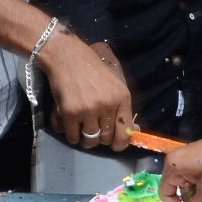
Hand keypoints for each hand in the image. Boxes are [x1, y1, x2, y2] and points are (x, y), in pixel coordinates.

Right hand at [44, 31, 132, 150]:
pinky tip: (68, 123)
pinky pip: (72, 137)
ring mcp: (88, 110)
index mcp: (122, 98)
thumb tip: (134, 132)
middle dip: (99, 138)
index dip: (119, 144)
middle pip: (105, 139)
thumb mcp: (115, 84)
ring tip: (80, 126)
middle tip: (91, 127)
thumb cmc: (92, 69)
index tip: (114, 145)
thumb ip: (123, 108)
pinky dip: (69, 134)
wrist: (67, 56)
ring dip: (83, 138)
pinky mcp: (70, 113)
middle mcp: (107, 105)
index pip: (125, 133)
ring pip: (89, 141)